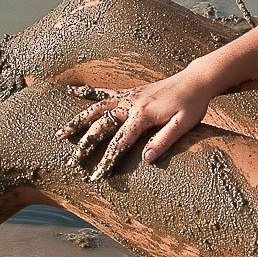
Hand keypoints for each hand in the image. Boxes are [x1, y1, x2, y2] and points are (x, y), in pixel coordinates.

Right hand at [55, 70, 215, 179]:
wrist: (196, 80)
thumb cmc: (193, 105)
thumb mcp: (184, 124)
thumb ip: (164, 141)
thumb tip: (147, 159)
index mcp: (144, 115)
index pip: (120, 142)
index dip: (106, 161)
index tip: (96, 176)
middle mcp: (131, 104)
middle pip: (102, 127)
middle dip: (85, 146)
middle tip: (71, 163)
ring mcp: (128, 96)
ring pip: (96, 109)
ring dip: (77, 122)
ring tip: (60, 134)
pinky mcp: (130, 92)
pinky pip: (104, 92)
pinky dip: (87, 93)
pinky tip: (73, 92)